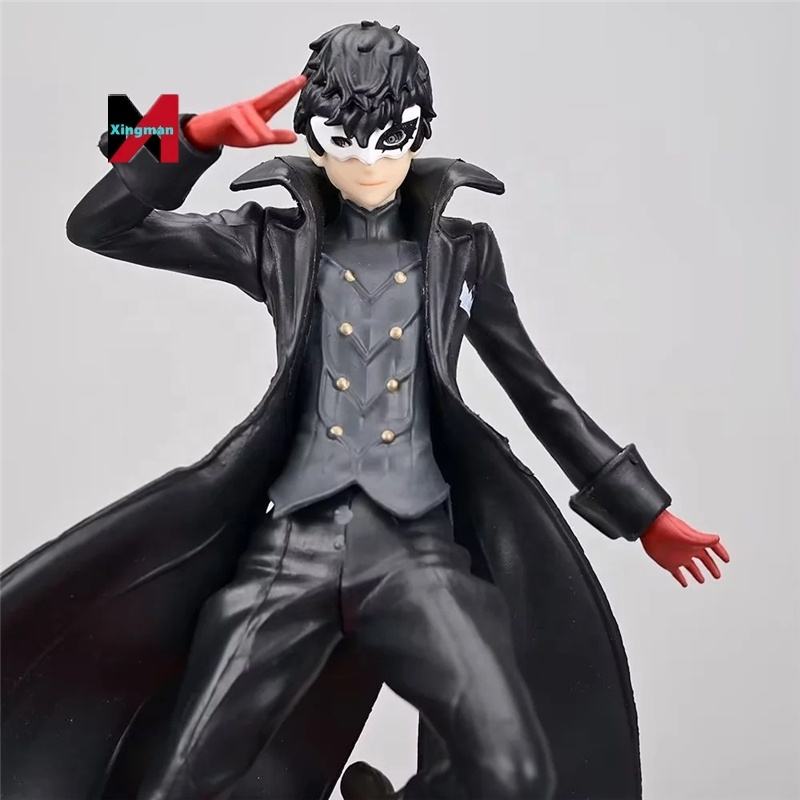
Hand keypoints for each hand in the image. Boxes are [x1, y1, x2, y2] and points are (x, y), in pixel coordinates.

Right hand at [184, 75, 306, 150]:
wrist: (208, 132)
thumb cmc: (231, 131)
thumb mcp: (259, 138)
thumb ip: (276, 137)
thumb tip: (293, 137)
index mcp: (259, 111)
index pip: (278, 99)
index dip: (290, 90)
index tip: (302, 81)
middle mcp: (251, 106)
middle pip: (271, 96)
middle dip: (285, 88)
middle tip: (299, 81)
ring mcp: (239, 109)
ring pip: (254, 115)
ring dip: (260, 127)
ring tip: (265, 139)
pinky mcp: (228, 115)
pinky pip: (239, 121)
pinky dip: (247, 129)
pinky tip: (252, 138)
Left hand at [640, 510, 729, 586]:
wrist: (648, 527)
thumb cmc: (667, 527)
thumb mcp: (688, 535)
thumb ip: (702, 539)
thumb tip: (717, 538)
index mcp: (695, 543)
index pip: (712, 548)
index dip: (720, 553)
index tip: (726, 559)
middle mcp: (688, 550)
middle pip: (703, 560)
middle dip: (711, 567)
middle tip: (717, 575)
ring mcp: (678, 556)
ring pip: (690, 567)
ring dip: (697, 573)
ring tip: (702, 580)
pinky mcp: (668, 562)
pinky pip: (676, 573)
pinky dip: (681, 579)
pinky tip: (685, 583)